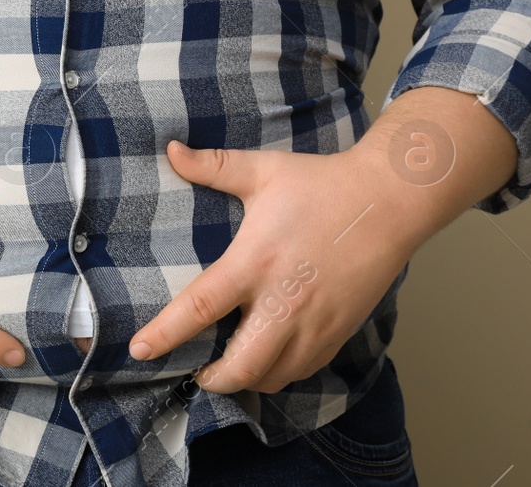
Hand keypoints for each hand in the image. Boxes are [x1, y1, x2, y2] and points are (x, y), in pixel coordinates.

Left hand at [126, 139, 425, 393]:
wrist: (390, 201)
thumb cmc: (322, 184)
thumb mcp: (263, 170)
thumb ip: (213, 166)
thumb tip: (172, 150)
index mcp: (255, 263)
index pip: (201, 308)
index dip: (167, 335)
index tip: (140, 350)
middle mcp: (284, 302)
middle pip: (241, 366)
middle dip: (213, 380)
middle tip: (197, 372)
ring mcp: (316, 323)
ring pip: (274, 376)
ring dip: (247, 380)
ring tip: (229, 368)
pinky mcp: (340, 332)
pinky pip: (303, 370)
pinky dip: (280, 372)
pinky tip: (268, 358)